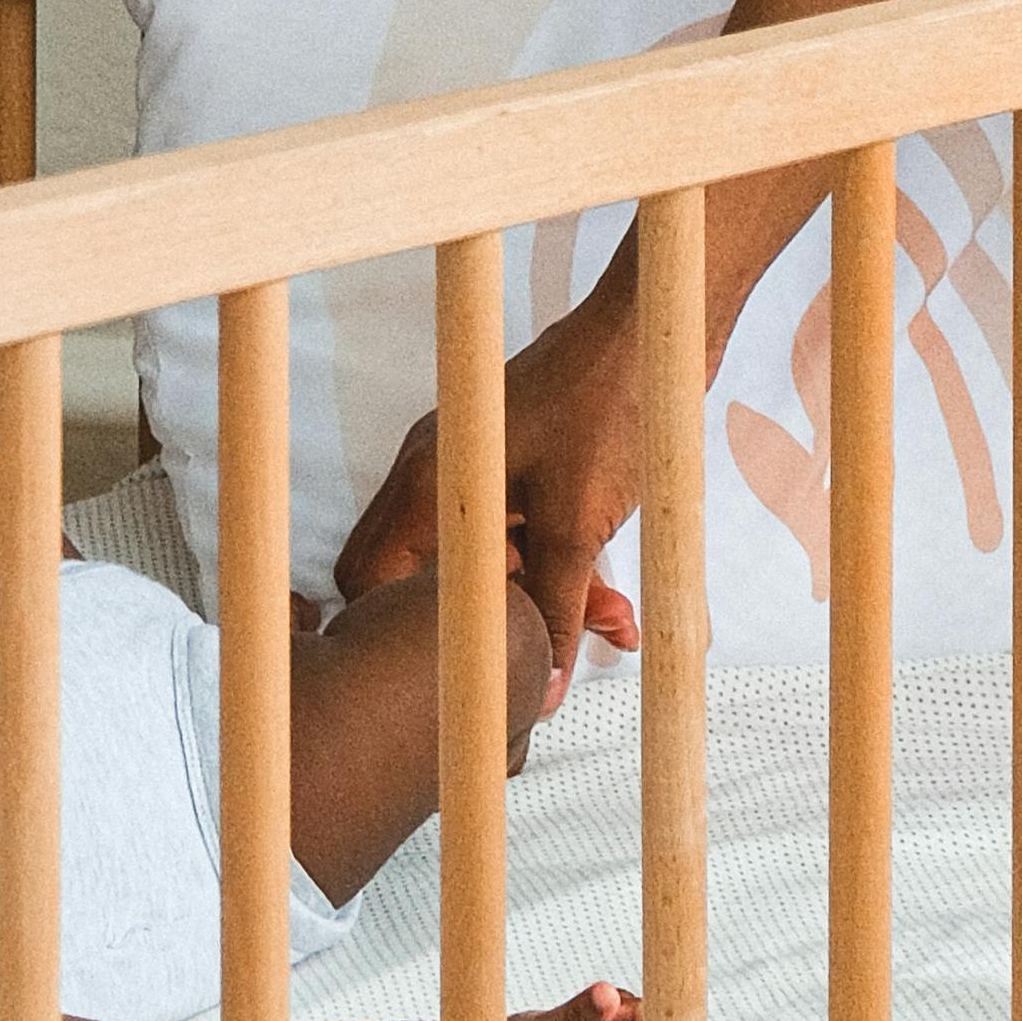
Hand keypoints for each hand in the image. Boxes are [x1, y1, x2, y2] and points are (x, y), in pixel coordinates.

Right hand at [335, 273, 645, 667]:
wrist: (650, 335)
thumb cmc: (606, 406)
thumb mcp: (577, 527)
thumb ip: (555, 611)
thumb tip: (542, 685)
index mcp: (430, 482)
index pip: (371, 578)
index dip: (403, 631)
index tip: (458, 663)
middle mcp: (437, 472)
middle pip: (423, 575)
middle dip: (485, 619)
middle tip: (540, 645)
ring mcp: (473, 466)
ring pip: (482, 560)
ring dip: (538, 596)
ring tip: (608, 618)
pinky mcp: (512, 464)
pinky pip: (514, 535)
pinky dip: (553, 567)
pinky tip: (608, 596)